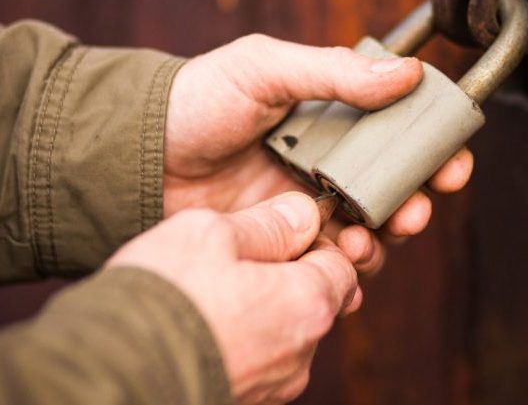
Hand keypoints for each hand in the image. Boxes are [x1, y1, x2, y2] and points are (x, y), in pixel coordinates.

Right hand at [108, 192, 355, 404]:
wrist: (112, 372)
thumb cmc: (166, 295)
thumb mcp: (214, 232)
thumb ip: (268, 224)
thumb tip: (304, 214)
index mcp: (306, 302)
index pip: (341, 264)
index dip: (315, 241)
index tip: (283, 231)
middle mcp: (301, 352)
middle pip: (314, 297)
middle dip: (288, 273)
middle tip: (241, 256)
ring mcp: (274, 385)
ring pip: (285, 328)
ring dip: (262, 304)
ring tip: (216, 288)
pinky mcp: (246, 401)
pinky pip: (259, 357)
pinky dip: (244, 335)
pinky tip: (207, 320)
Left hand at [164, 34, 472, 275]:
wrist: (142, 149)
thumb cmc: (199, 98)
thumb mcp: (266, 68)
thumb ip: (335, 72)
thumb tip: (408, 73)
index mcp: (328, 119)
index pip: (394, 136)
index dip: (429, 151)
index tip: (450, 165)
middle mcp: (323, 163)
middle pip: (389, 190)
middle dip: (412, 204)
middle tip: (414, 212)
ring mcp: (302, 204)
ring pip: (364, 231)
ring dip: (380, 241)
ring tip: (364, 239)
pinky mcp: (278, 239)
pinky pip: (324, 262)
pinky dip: (341, 270)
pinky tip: (340, 268)